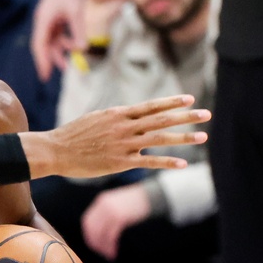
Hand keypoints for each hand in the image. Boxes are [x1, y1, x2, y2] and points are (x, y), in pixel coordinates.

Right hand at [18, 94, 210, 178]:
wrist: (56, 150)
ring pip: (159, 139)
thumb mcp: (96, 118)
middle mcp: (124, 127)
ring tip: (202, 135)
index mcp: (118, 114)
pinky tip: (182, 163)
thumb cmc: (73, 134)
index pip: (151, 106)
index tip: (189, 98)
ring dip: (183, 137)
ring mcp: (123, 145)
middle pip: (161, 120)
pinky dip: (166, 162)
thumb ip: (117, 118)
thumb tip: (132, 117)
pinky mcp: (120, 162)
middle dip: (186, 116)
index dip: (171, 102)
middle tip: (206, 113)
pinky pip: (148, 162)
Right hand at [30, 0, 88, 80]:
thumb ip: (78, 31)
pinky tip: (71, 47)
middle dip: (47, 60)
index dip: (41, 60)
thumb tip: (83, 49)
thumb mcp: (76, 11)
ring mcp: (49, 21)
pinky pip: (56, 35)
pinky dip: (63, 43)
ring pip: (50, 42)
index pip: (39, 44)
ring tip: (66, 65)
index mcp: (44, 20)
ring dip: (57, 52)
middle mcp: (43, 22)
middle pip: (42, 45)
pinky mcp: (55, 19)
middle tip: (48, 76)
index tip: (43, 74)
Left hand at [81, 184, 150, 259]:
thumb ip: (109, 214)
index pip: (87, 221)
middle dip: (95, 243)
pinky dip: (110, 245)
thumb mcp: (120, 204)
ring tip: (111, 254)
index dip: (89, 235)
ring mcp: (111, 210)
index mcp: (102, 201)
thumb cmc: (139, 203)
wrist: (154, 196)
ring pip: (100, 234)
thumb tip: (103, 233)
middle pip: (91, 229)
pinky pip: (110, 235)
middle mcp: (103, 205)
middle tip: (103, 253)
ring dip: (103, 247)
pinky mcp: (120, 216)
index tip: (95, 245)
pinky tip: (115, 252)